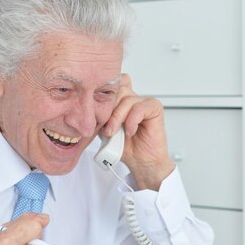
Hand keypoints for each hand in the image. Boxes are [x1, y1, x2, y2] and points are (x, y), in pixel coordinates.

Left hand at [103, 74, 174, 190]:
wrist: (141, 162)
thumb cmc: (125, 147)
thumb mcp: (104, 128)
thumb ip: (100, 115)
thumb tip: (90, 106)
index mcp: (121, 101)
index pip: (113, 83)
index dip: (104, 94)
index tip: (97, 111)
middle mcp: (132, 98)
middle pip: (117, 89)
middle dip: (109, 110)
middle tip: (107, 128)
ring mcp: (144, 102)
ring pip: (126, 98)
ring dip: (118, 117)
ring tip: (115, 132)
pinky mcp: (154, 108)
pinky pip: (139, 107)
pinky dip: (131, 121)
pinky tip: (130, 131)